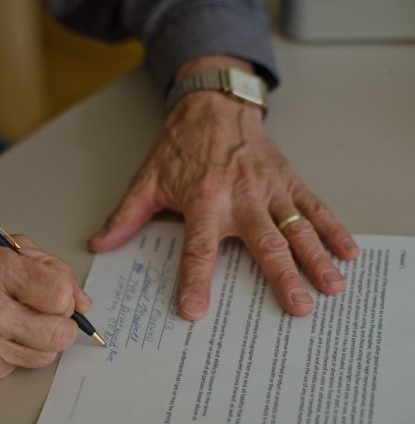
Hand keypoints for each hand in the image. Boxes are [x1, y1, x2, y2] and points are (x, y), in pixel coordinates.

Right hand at [0, 236, 91, 381]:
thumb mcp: (5, 247)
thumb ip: (51, 269)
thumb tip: (84, 303)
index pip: (59, 295)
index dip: (65, 296)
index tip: (56, 294)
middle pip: (59, 334)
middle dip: (63, 324)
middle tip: (50, 315)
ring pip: (45, 357)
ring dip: (42, 340)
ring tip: (22, 322)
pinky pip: (18, 366)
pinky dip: (16, 351)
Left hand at [89, 56, 358, 319]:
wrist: (214, 105)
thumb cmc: (181, 145)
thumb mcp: (147, 180)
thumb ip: (125, 216)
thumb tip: (100, 244)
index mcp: (203, 201)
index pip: (198, 249)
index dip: (195, 281)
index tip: (195, 310)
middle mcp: (240, 197)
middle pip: (262, 243)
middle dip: (282, 277)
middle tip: (297, 307)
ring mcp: (269, 190)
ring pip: (296, 228)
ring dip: (315, 258)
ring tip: (331, 287)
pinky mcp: (287, 181)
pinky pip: (314, 207)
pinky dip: (332, 229)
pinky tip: (348, 251)